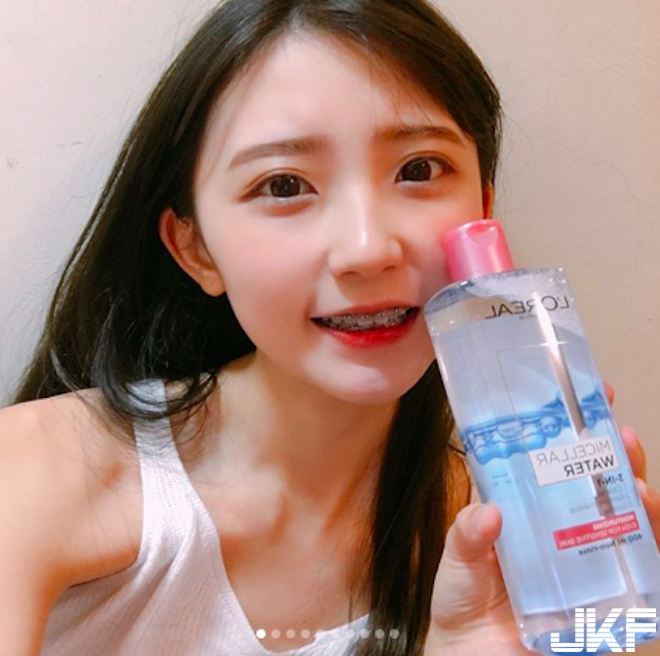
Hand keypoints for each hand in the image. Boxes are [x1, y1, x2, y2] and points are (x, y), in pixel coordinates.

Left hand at [424, 383, 659, 655]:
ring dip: (634, 494)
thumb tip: (487, 514)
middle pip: (593, 481)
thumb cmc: (462, 602)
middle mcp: (558, 527)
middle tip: (615, 431)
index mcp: (523, 508)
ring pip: (621, 518)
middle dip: (610, 453)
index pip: (549, 460)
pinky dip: (647, 547)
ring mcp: (583, 558)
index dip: (568, 428)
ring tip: (633, 478)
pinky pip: (635, 570)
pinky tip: (647, 524)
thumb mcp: (456, 561)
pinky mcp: (603, 597)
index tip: (581, 395)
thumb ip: (466, 537)